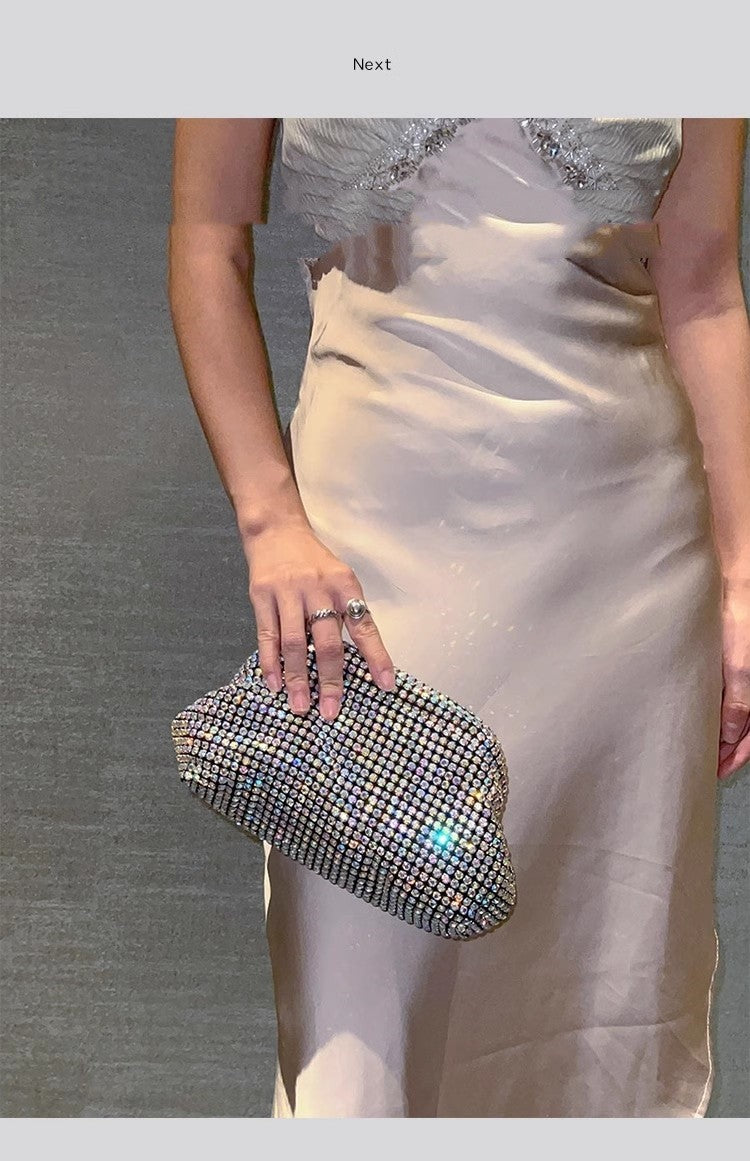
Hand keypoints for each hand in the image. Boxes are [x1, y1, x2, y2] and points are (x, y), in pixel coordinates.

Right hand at [242, 518, 395, 720]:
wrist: (276, 530)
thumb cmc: (313, 561)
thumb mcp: (339, 577)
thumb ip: (347, 612)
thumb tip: (360, 659)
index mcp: (344, 584)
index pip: (364, 626)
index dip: (377, 657)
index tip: (386, 685)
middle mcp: (317, 588)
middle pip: (327, 641)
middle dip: (331, 679)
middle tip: (331, 710)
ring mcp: (288, 592)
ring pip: (294, 643)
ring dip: (298, 678)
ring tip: (301, 706)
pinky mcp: (261, 595)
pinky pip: (267, 635)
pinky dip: (270, 662)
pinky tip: (274, 684)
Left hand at [718, 577, 749, 781]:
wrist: (731, 577)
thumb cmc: (740, 614)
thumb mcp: (739, 662)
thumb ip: (738, 700)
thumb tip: (728, 736)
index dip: (736, 757)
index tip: (716, 771)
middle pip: (745, 728)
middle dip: (728, 750)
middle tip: (704, 766)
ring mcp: (743, 673)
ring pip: (737, 714)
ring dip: (721, 733)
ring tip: (700, 748)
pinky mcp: (729, 662)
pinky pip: (728, 696)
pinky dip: (716, 712)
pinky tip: (699, 718)